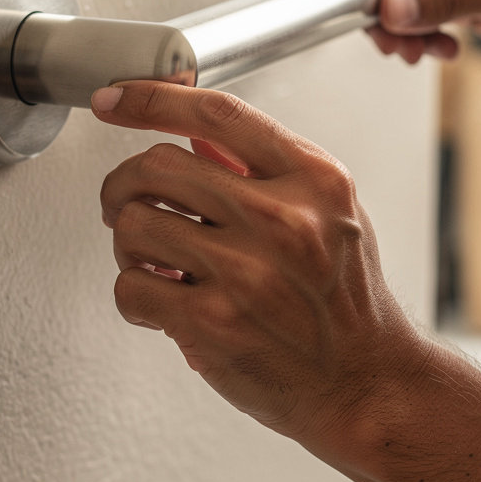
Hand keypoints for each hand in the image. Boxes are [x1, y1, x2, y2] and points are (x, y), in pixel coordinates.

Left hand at [92, 80, 424, 460]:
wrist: (366, 384)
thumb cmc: (348, 300)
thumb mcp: (332, 214)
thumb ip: (270, 171)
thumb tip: (197, 139)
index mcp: (314, 180)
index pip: (219, 114)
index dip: (154, 98)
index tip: (115, 98)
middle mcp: (282, 219)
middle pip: (159, 164)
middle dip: (124, 183)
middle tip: (124, 201)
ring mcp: (246, 272)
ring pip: (133, 223)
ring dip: (127, 240)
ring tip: (151, 258)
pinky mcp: (212, 323)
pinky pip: (130, 286)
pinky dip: (133, 292)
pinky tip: (160, 300)